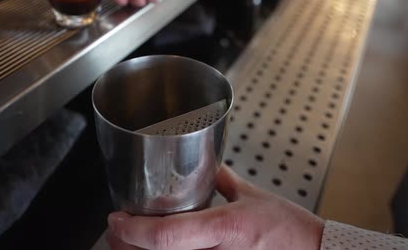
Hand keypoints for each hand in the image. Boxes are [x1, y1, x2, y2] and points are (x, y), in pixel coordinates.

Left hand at [107, 165, 324, 249]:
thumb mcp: (254, 197)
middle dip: (126, 245)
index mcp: (226, 229)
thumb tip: (207, 165)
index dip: (135, 230)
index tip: (118, 219)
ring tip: (128, 242)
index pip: (168, 235)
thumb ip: (224, 180)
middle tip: (116, 231)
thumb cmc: (291, 231)